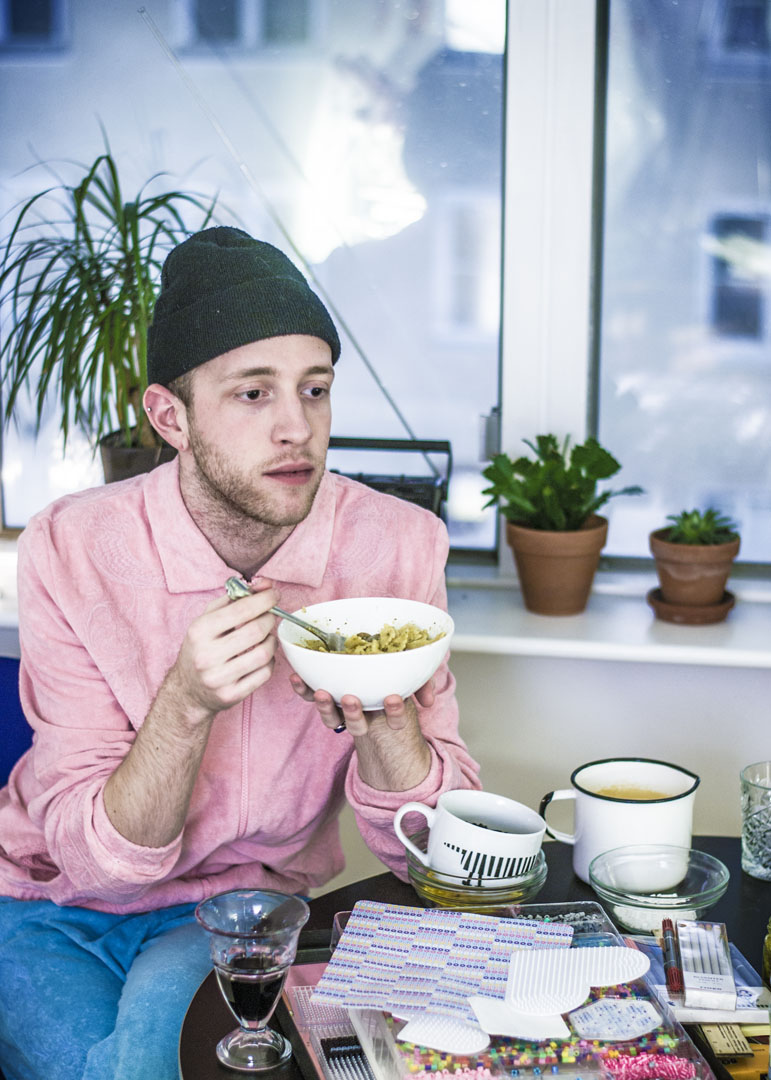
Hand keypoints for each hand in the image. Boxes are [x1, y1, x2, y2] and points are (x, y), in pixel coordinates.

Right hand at [167, 584, 278, 717]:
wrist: (187, 690)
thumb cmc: (202, 647)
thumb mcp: (208, 619)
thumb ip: (235, 598)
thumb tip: (265, 584)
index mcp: (199, 631)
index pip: (241, 610)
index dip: (264, 600)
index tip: (274, 594)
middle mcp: (206, 655)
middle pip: (256, 631)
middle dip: (270, 619)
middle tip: (271, 616)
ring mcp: (219, 678)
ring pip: (264, 653)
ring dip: (272, 641)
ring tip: (267, 636)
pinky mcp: (232, 695)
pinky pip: (265, 673)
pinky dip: (270, 661)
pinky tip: (262, 656)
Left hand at [288, 675, 434, 734]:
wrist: (370, 658)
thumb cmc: (390, 670)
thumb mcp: (411, 677)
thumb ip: (422, 685)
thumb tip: (428, 701)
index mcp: (385, 710)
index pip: (393, 719)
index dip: (394, 714)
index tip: (395, 699)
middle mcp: (362, 712)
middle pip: (356, 724)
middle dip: (353, 715)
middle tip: (352, 699)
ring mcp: (341, 706)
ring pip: (332, 716)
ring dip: (325, 707)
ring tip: (322, 693)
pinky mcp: (323, 694)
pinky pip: (310, 696)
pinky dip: (302, 689)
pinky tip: (296, 678)